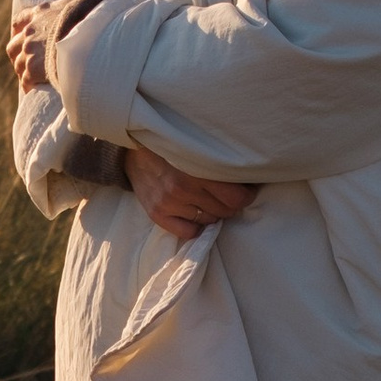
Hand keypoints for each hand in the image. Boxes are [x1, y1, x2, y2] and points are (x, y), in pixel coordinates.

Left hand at [6, 0, 106, 96]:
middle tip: (30, 64)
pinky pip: (25, 81)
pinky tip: (37, 91)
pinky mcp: (34, 69)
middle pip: (13, 46)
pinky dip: (30, 86)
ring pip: (17, 64)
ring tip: (34, 79)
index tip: (22, 37)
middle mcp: (30, 32)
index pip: (19, 22)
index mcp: (40, 13)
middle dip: (19, 54)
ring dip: (24, 71)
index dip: (20, 31)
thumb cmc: (93, 14)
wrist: (92, 37)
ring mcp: (30, 51)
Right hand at [126, 142, 255, 237]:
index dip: (246, 195)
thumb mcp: (196, 148)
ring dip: (213, 212)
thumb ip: (217, 163)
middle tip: (228, 195)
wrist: (134, 153)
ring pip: (209, 221)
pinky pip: (188, 232)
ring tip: (209, 200)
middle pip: (225, 210)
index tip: (247, 190)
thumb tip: (247, 178)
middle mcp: (182, 188)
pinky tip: (195, 214)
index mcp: (197, 169)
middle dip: (231, 204)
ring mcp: (169, 203)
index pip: (236, 197)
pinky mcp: (157, 214)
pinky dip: (196, 226)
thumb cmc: (171, 149)